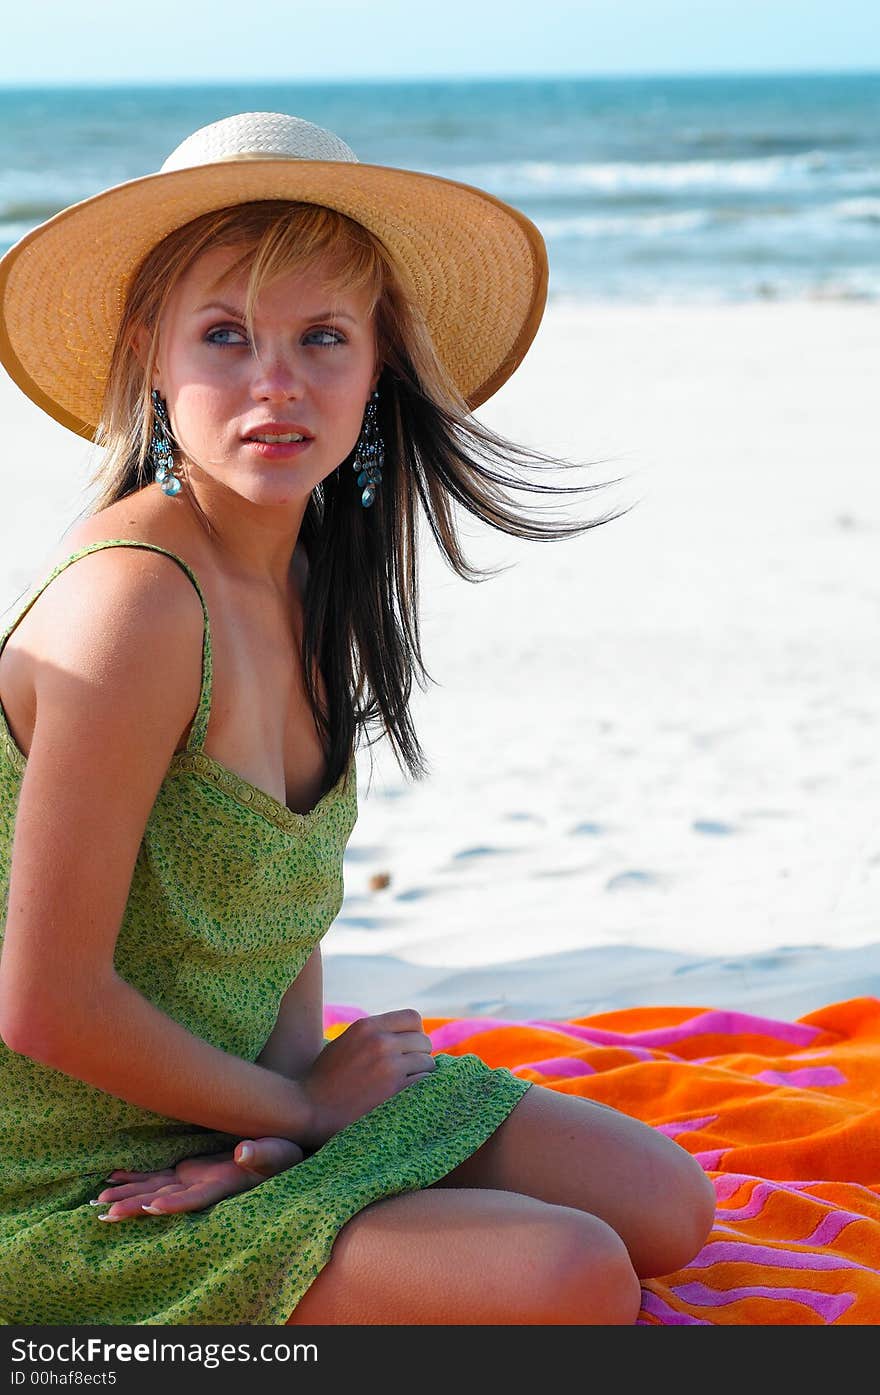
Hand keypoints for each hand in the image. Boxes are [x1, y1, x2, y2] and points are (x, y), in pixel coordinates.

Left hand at [91, 1137, 303, 1221]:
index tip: (152, 1208)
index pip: (196, 1198)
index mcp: (224, 1186)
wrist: (280, 1155)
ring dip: (128, 1194)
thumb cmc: (284, 1154)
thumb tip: (244, 1152)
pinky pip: (157, 1175)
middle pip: (165, 1199)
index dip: (175, 1204)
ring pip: (154, 1189)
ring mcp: (193, 1180)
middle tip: (106, 1212)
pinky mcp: (189, 1170)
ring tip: (98, 1201)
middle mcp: (203, 1188)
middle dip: (136, 1205)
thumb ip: (263, 1153)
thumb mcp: (279, 1152)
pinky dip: (136, 1176)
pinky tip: (113, 1177)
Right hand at [301, 1008, 435, 1148]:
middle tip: (407, 1073)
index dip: (414, 1034)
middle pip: (424, 1041)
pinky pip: (426, 1083)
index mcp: (367, 1026)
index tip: (408, 1049)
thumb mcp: (346, 1043)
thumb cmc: (324, 1080)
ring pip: (428, 1063)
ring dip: (421, 1075)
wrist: (307, 1109)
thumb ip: (373, 1035)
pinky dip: (421, 1091)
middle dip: (419, 1056)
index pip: (413, 1018)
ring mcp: (389, 1066)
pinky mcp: (395, 1091)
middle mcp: (380, 1041)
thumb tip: (405, 1036)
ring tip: (405, 1087)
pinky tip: (408, 1099)